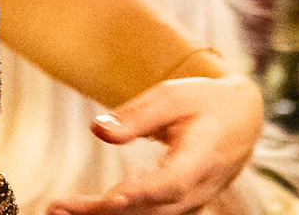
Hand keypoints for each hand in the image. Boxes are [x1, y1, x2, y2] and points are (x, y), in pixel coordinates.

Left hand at [48, 75, 263, 214]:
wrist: (242, 119)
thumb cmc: (205, 102)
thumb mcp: (173, 96)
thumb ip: (137, 115)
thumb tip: (97, 130)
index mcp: (201, 159)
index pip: (171, 183)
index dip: (141, 193)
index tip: (110, 199)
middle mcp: (198, 190)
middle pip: (149, 209)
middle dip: (101, 211)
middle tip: (56, 207)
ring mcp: (190, 203)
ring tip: (58, 210)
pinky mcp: (178, 205)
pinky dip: (115, 214)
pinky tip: (82, 210)